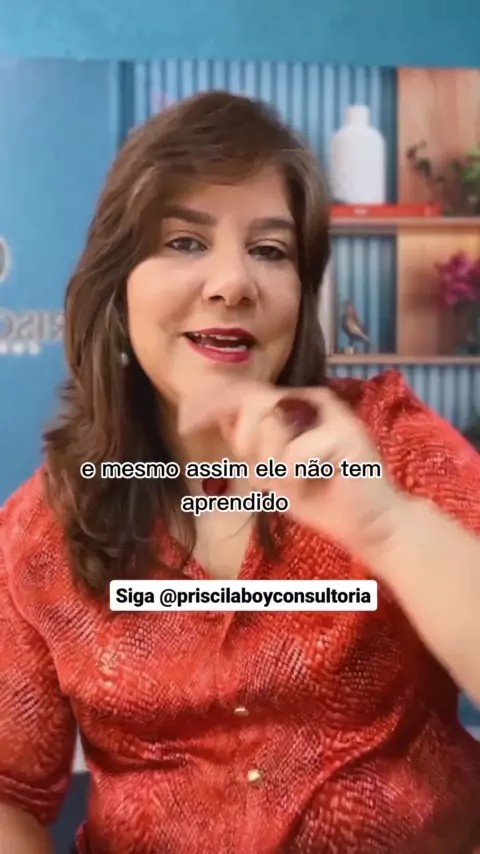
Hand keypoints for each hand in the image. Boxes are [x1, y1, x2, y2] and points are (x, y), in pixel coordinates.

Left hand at [178, 378, 407, 563]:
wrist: (369, 525)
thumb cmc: (320, 498)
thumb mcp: (271, 472)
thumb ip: (247, 444)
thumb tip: (213, 416)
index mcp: (292, 406)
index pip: (242, 392)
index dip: (210, 403)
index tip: (185, 424)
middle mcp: (310, 401)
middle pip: (251, 404)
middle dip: (247, 446)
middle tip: (267, 478)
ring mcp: (330, 413)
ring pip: (269, 429)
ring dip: (273, 469)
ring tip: (298, 483)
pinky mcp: (346, 432)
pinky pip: (292, 455)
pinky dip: (296, 480)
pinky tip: (317, 484)